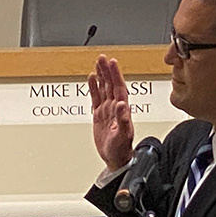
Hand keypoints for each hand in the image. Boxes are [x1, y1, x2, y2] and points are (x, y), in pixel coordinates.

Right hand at [89, 54, 134, 171]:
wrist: (115, 158)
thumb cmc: (122, 149)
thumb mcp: (123, 135)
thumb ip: (123, 119)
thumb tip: (122, 105)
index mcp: (122, 109)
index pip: (118, 87)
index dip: (115, 75)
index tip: (112, 63)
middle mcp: (115, 107)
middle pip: (110, 84)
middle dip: (107, 71)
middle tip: (102, 58)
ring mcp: (107, 110)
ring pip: (103, 89)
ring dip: (101, 76)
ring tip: (98, 64)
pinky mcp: (100, 115)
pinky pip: (96, 98)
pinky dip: (94, 88)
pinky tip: (92, 80)